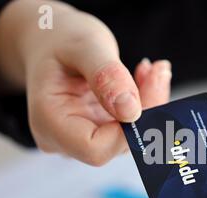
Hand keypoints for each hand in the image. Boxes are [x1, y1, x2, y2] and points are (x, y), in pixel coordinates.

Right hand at [0, 0, 171, 165]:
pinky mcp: (99, 133)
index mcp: (47, 122)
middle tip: (159, 72)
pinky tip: (145, 77)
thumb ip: (105, 74)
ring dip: (149, 105)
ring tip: (152, 70)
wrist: (52, 40)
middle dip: (146, 110)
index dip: (128, 131)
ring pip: (129, 138)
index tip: (147, 91)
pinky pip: (130, 128)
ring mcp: (82, 139)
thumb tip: (131, 111)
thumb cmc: (61, 40)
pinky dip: (145, 104)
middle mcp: (63, 139)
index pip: (95, 149)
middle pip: (116, 144)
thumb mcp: (83, 45)